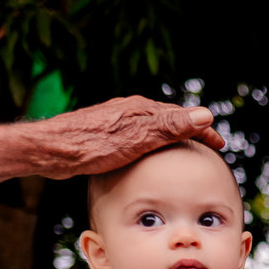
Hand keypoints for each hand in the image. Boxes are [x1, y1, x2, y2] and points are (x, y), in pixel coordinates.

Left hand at [35, 96, 224, 178]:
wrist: (51, 151)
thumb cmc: (93, 145)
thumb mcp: (138, 138)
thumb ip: (171, 127)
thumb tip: (205, 115)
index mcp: (141, 110)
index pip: (181, 117)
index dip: (202, 130)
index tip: (218, 144)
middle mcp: (130, 111)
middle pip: (168, 119)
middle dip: (189, 131)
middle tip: (206, 147)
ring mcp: (116, 122)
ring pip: (152, 129)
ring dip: (171, 138)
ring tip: (182, 152)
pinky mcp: (104, 135)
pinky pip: (138, 137)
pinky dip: (152, 145)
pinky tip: (147, 158)